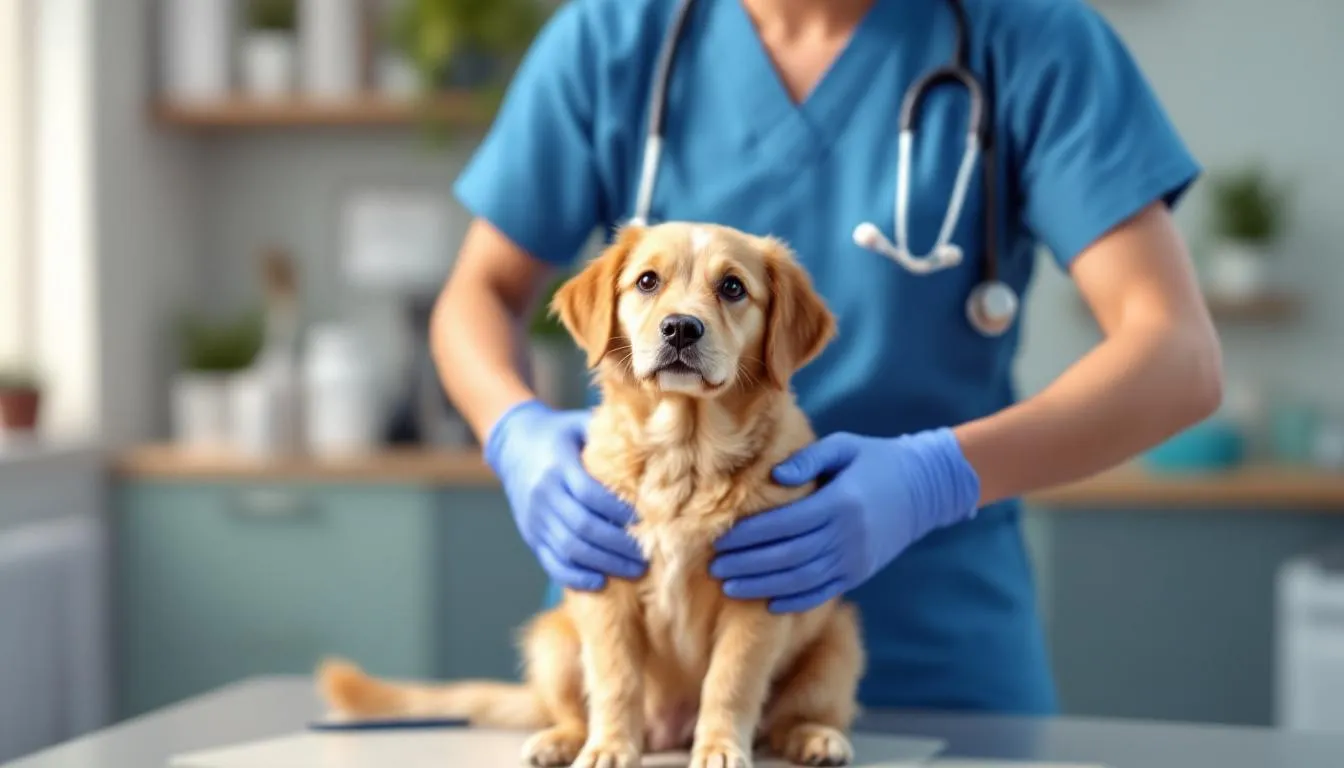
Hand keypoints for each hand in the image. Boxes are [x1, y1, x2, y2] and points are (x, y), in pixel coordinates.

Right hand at [485, 399, 645, 590]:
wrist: (514, 445)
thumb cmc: (559, 434)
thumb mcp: (579, 425)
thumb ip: (610, 432)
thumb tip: (654, 437)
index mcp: (558, 465)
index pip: (588, 493)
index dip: (616, 509)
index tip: (642, 519)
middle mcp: (544, 494)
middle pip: (582, 526)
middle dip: (618, 544)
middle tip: (647, 553)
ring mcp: (535, 518)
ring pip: (569, 548)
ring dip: (604, 563)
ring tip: (634, 570)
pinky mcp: (531, 536)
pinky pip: (551, 562)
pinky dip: (575, 576)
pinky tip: (599, 582)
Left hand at [710, 428, 980, 612]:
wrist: (924, 488)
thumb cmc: (874, 460)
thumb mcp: (844, 447)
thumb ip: (808, 459)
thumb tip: (774, 477)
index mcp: (840, 501)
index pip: (785, 523)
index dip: (750, 534)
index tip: (720, 538)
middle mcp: (847, 535)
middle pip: (788, 556)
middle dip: (747, 564)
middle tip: (713, 567)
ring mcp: (855, 559)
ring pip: (801, 580)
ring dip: (762, 586)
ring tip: (729, 586)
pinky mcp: (859, 574)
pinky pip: (823, 593)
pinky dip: (794, 602)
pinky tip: (767, 604)